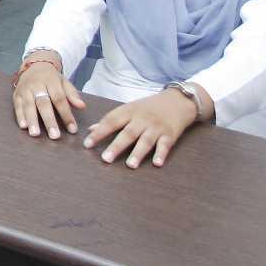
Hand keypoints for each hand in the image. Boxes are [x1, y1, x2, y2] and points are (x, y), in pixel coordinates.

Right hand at [11, 52, 83, 138]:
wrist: (34, 65)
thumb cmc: (51, 79)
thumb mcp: (64, 83)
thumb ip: (72, 95)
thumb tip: (82, 106)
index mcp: (51, 81)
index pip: (59, 99)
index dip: (66, 115)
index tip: (72, 129)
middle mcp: (37, 85)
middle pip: (43, 104)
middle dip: (49, 121)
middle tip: (54, 136)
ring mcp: (25, 89)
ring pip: (29, 106)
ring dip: (32, 120)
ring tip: (35, 134)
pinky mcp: (16, 95)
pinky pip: (17, 106)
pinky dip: (20, 116)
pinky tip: (23, 126)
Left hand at [81, 89, 200, 167]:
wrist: (178, 100)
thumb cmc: (149, 107)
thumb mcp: (130, 109)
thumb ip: (111, 120)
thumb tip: (91, 129)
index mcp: (129, 111)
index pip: (111, 121)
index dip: (99, 133)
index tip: (87, 144)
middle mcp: (142, 119)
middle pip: (127, 133)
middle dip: (116, 146)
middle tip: (105, 159)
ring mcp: (156, 127)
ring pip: (146, 140)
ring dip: (138, 153)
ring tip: (130, 165)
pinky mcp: (170, 134)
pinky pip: (165, 145)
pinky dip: (161, 154)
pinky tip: (156, 163)